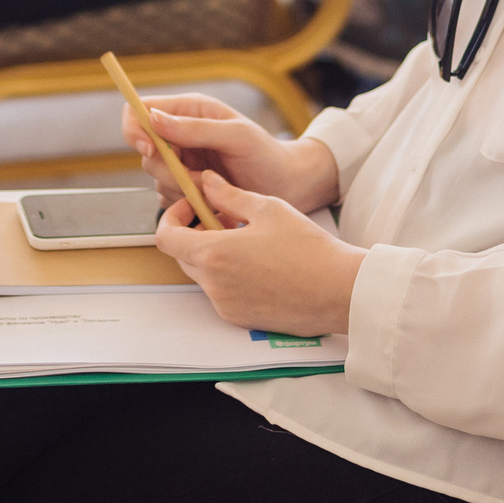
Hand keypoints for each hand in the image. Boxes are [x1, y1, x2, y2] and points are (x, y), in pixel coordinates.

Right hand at [121, 93, 339, 211]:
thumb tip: (154, 119)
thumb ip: (196, 128)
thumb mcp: (236, 135)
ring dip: (180, 189)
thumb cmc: (267, 154)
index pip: (140, 111)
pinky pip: (167, 198)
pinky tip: (210, 201)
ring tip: (213, 189)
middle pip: (145, 150)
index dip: (135, 128)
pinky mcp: (186, 188)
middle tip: (199, 178)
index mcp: (189, 111)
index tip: (151, 149)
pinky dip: (184, 204)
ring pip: (155, 178)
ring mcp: (182, 163)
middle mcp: (181, 135)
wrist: (287, 186)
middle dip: (168, 169)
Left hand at [155, 174, 366, 336]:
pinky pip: (221, 293)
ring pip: (203, 275)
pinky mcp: (240, 319)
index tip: (191, 207)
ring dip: (214, 255)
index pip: (165, 237)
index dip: (172, 217)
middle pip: (183, 256)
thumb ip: (229, 195)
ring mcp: (225, 305)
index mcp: (214, 253)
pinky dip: (229, 276)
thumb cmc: (307, 248)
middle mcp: (213, 284)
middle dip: (195, 234)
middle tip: (223, 219)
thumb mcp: (267, 208)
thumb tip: (208, 183)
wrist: (338, 290)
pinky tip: (259, 264)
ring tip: (247, 240)